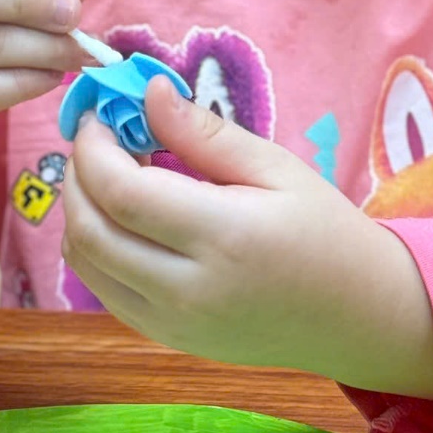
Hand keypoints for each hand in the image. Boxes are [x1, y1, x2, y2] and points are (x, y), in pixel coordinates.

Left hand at [62, 76, 432, 398]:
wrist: (356, 315)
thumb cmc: (325, 231)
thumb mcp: (277, 168)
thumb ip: (206, 134)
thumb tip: (148, 93)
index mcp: (224, 236)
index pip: (122, 192)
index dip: (93, 148)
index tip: (99, 115)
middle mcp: (188, 288)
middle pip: (90, 230)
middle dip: (75, 175)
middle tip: (95, 139)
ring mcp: (173, 323)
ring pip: (85, 264)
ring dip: (78, 212)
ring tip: (106, 174)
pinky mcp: (167, 338)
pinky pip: (104, 291)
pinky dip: (94, 248)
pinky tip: (122, 218)